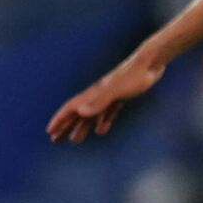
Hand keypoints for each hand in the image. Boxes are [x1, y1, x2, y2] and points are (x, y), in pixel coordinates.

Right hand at [46, 52, 166, 142]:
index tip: (49, 132)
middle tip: (55, 140)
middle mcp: (98, 93)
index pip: (71, 108)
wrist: (152, 61)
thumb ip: (100, 101)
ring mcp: (110, 94)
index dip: (60, 120)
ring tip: (76, 140)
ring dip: (83, 127)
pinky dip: (102, 121)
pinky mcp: (122, 94)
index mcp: (94, 93)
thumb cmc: (135, 75)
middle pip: (78, 113)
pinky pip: (107, 111)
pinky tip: (101, 130)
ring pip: (92, 114)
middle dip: (65, 127)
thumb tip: (80, 112)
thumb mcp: (117, 90)